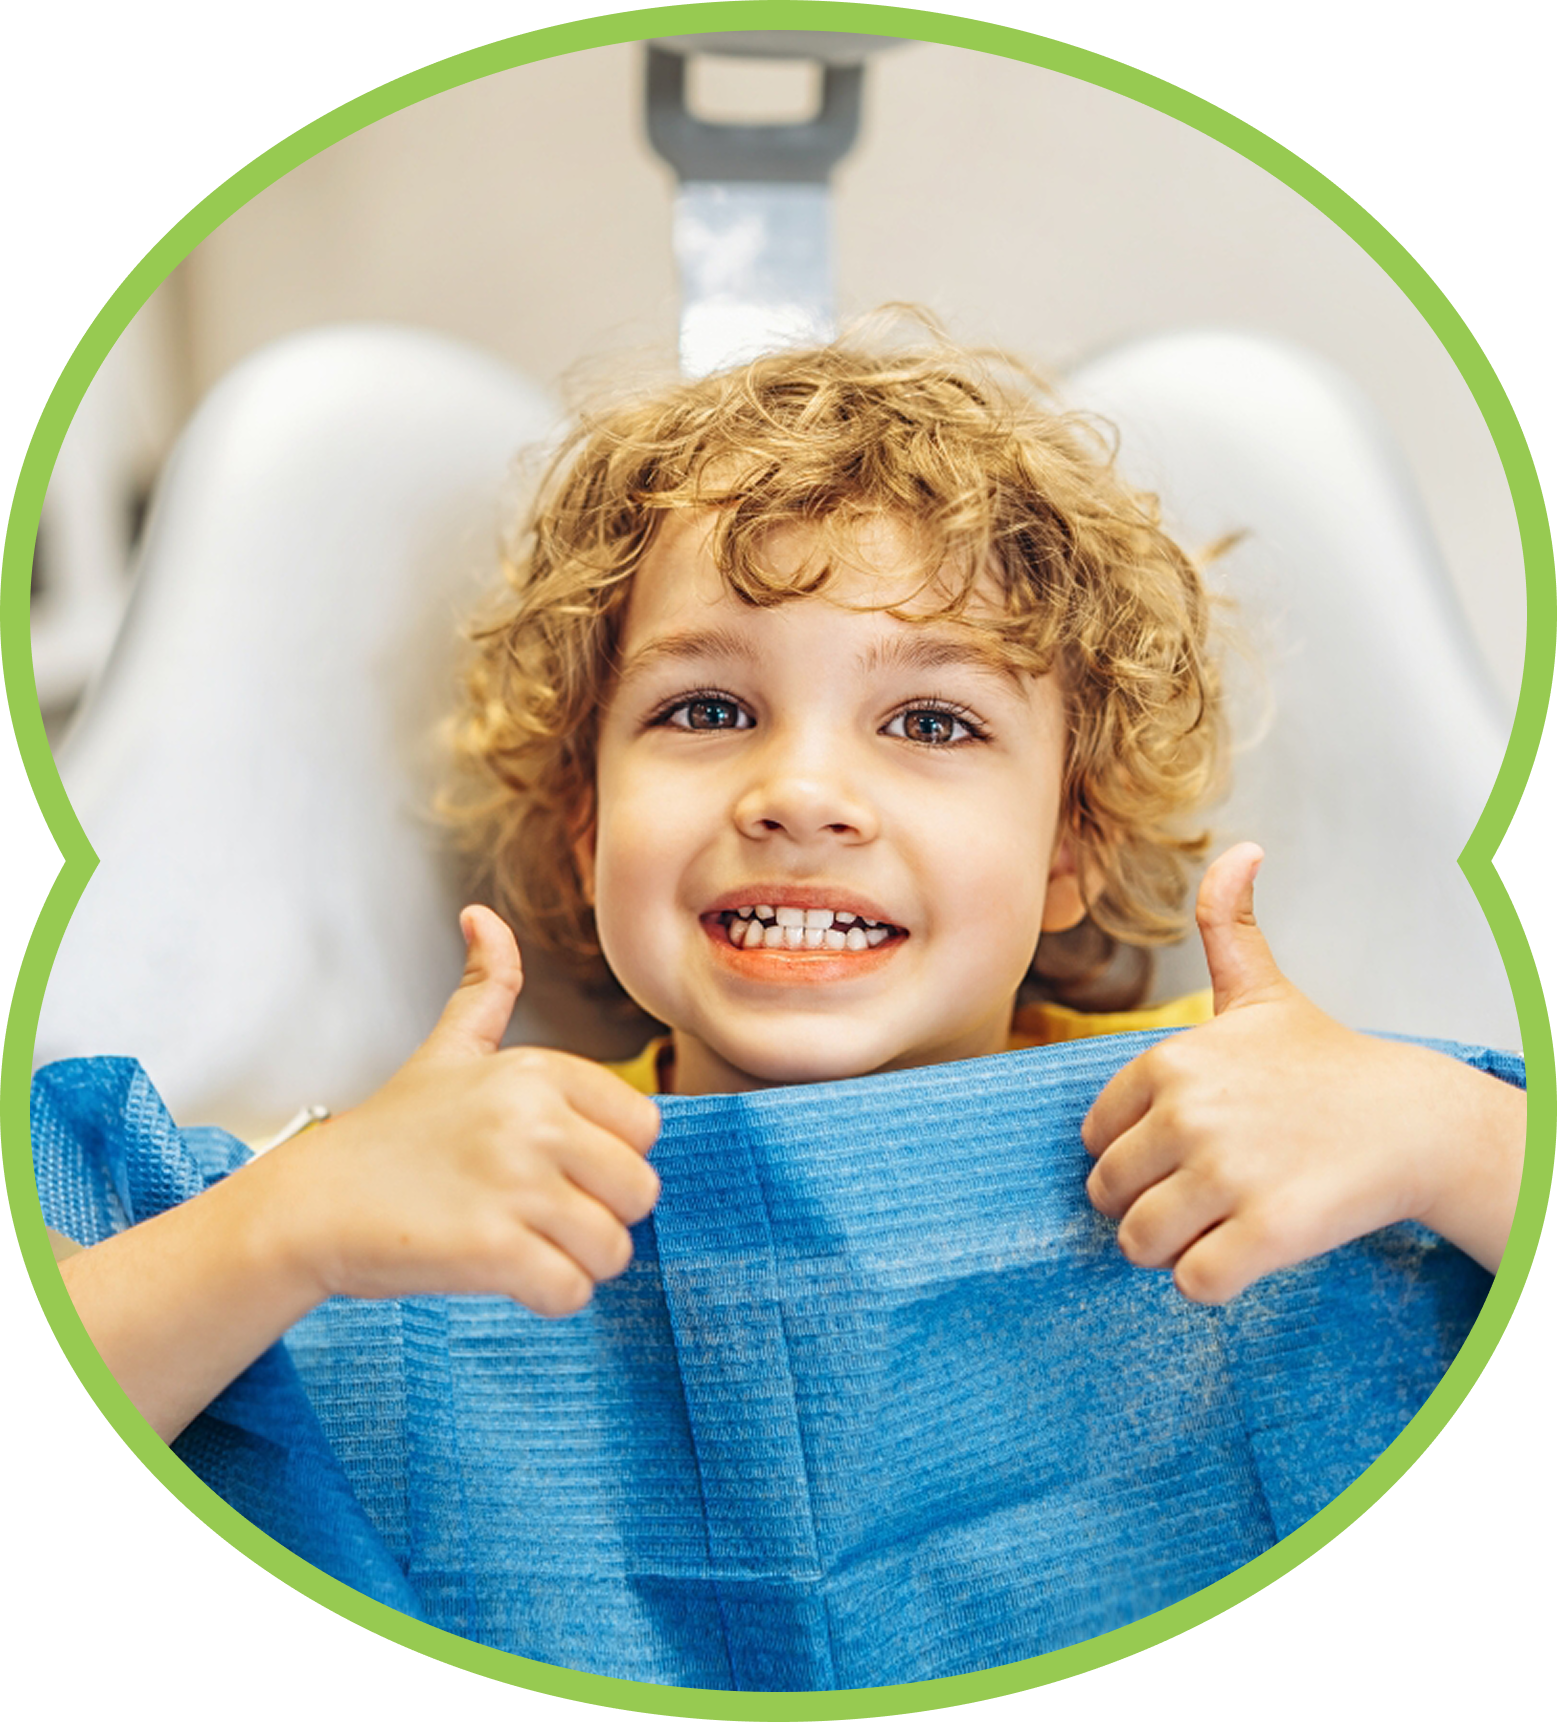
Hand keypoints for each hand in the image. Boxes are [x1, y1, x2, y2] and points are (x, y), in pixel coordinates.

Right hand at [263, 906, 662, 1315]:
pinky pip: (573, 1292)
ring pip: (614, 1248)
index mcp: (537, 1069)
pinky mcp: (493, 1248)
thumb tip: (483, 915)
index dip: (609, 1160)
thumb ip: (485, 987)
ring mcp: (515, 1183)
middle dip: (603, 1216)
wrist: (309, 1204)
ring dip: (578, 1263)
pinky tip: (509, 1279)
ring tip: (525, 1246)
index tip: (558, 1167)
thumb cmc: (387, 1135)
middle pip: (640, 1191)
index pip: (645, 1127)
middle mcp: (534, 1118)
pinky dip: (550, 1299)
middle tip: (543, 1217)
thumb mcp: (446, 1051)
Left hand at [1081, 844, 1523, 1300]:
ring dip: (1173, 1250)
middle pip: (1109, 1195)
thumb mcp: (1265, 992)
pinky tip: (1246, 1253)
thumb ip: (1227, 927)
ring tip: (1220, 1225)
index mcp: (1169, 1062)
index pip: (1095, 1138)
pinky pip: (1194, 1284)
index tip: (1183, 1151)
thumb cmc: (1327, 1065)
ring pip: (1139, 1244)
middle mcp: (1187, 1114)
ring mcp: (1225, 1173)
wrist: (1415, 1121)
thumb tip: (1240, 849)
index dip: (1133, 1156)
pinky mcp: (1265, 1231)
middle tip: (1204, 1197)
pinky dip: (1211, 1284)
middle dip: (1147, 1206)